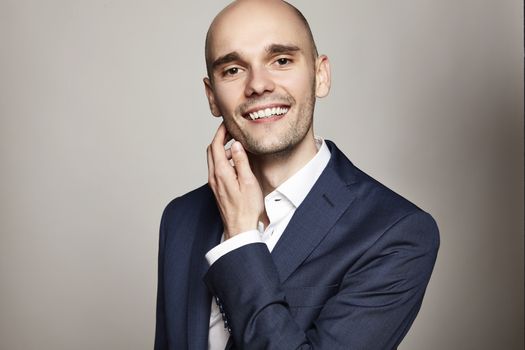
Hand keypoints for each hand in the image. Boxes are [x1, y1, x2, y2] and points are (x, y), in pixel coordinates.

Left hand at [207, 123, 263, 238]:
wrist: (240, 228)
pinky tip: (237, 165)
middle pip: (211, 150)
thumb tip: (235, 144)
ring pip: (213, 160)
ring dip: (223, 150)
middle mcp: (214, 177)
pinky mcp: (217, 189)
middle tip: (233, 132)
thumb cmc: (247, 208)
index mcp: (221, 172)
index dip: (220, 132)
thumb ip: (241, 161)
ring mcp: (214, 184)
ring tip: (238, 149)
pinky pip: (217, 169)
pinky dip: (224, 161)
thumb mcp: (248, 181)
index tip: (228, 124)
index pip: (215, 145)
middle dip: (220, 139)